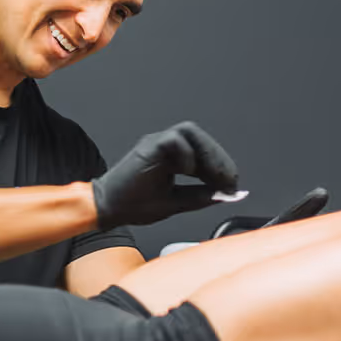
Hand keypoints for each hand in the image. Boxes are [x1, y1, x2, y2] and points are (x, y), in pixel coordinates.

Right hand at [93, 122, 238, 228]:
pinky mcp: (148, 146)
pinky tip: (188, 171)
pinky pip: (174, 139)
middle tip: (229, 180)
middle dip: (219, 158)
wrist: (107, 208)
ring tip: (214, 174)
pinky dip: (186, 154)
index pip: (204, 150)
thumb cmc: (134, 205)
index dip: (222, 165)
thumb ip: (202, 196)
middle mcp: (165, 147)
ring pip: (190, 131)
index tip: (232, 186)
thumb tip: (230, 194)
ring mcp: (156, 144)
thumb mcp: (177, 202)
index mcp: (172, 157)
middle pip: (200, 137)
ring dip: (206, 152)